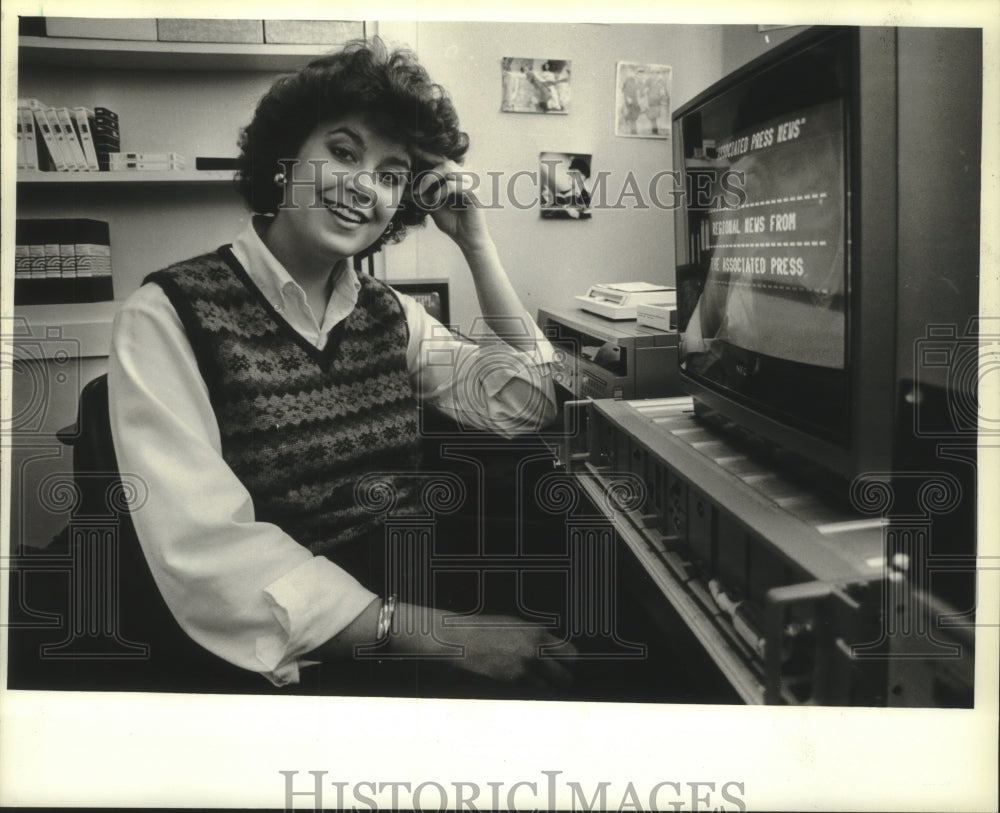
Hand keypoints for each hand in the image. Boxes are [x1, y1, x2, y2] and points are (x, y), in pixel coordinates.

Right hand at [391, 604, 576, 690]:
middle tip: (559, 682)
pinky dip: (532, 694)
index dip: (569, 662)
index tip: (567, 665)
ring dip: (548, 690)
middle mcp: (534, 650)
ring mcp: (522, 668)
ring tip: (543, 688)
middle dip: (563, 680)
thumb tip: (552, 647)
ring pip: (549, 688)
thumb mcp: (514, 624)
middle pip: (564, 675)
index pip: (570, 653)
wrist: (457, 639)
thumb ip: (535, 636)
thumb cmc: (483, 629)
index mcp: (537, 632)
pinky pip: (530, 694)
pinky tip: (526, 689)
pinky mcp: (510, 683)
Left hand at [411, 148, 491, 253]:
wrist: (467, 239)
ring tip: (423, 194)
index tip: (410, 147)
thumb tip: (403, 190)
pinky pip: (454, 184)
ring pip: (448, 168)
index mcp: (457, 177)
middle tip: (416, 189)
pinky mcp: (474, 193)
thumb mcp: (432, 206)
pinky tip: (435, 201)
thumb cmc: (452, 222)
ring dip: (431, 179)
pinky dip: (441, 192)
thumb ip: (421, 196)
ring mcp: (471, 183)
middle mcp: (465, 176)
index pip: (441, 159)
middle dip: (426, 173)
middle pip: (444, 161)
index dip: (427, 153)